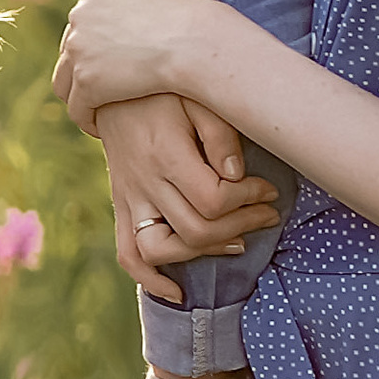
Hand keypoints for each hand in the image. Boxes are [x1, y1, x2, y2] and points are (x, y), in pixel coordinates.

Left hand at [52, 0, 213, 137]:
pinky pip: (77, 109)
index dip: (101, 40)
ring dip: (80, 93)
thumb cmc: (188, 4)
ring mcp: (80, 53)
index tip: (118, 57)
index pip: (86, 20)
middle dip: (88, 66)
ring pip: (66, 81)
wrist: (197, 41)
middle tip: (112, 84)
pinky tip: (105, 126)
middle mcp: (78, 20)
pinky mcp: (88, 85)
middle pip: (72, 50)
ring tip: (102, 107)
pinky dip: (87, 118)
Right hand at [101, 98, 281, 301]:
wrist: (109, 87)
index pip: (214, 200)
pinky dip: (150, 279)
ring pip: (161, 249)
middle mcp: (145, 183)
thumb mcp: (195, 94)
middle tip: (268, 213)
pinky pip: (128, 254)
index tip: (269, 189)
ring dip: (202, 254)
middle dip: (242, 225)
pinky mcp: (121, 205)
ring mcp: (129, 198)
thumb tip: (237, 174)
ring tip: (235, 241)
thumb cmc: (162, 88)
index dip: (249, 201)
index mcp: (166, 155)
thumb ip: (219, 133)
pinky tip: (176, 291)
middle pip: (196, 229)